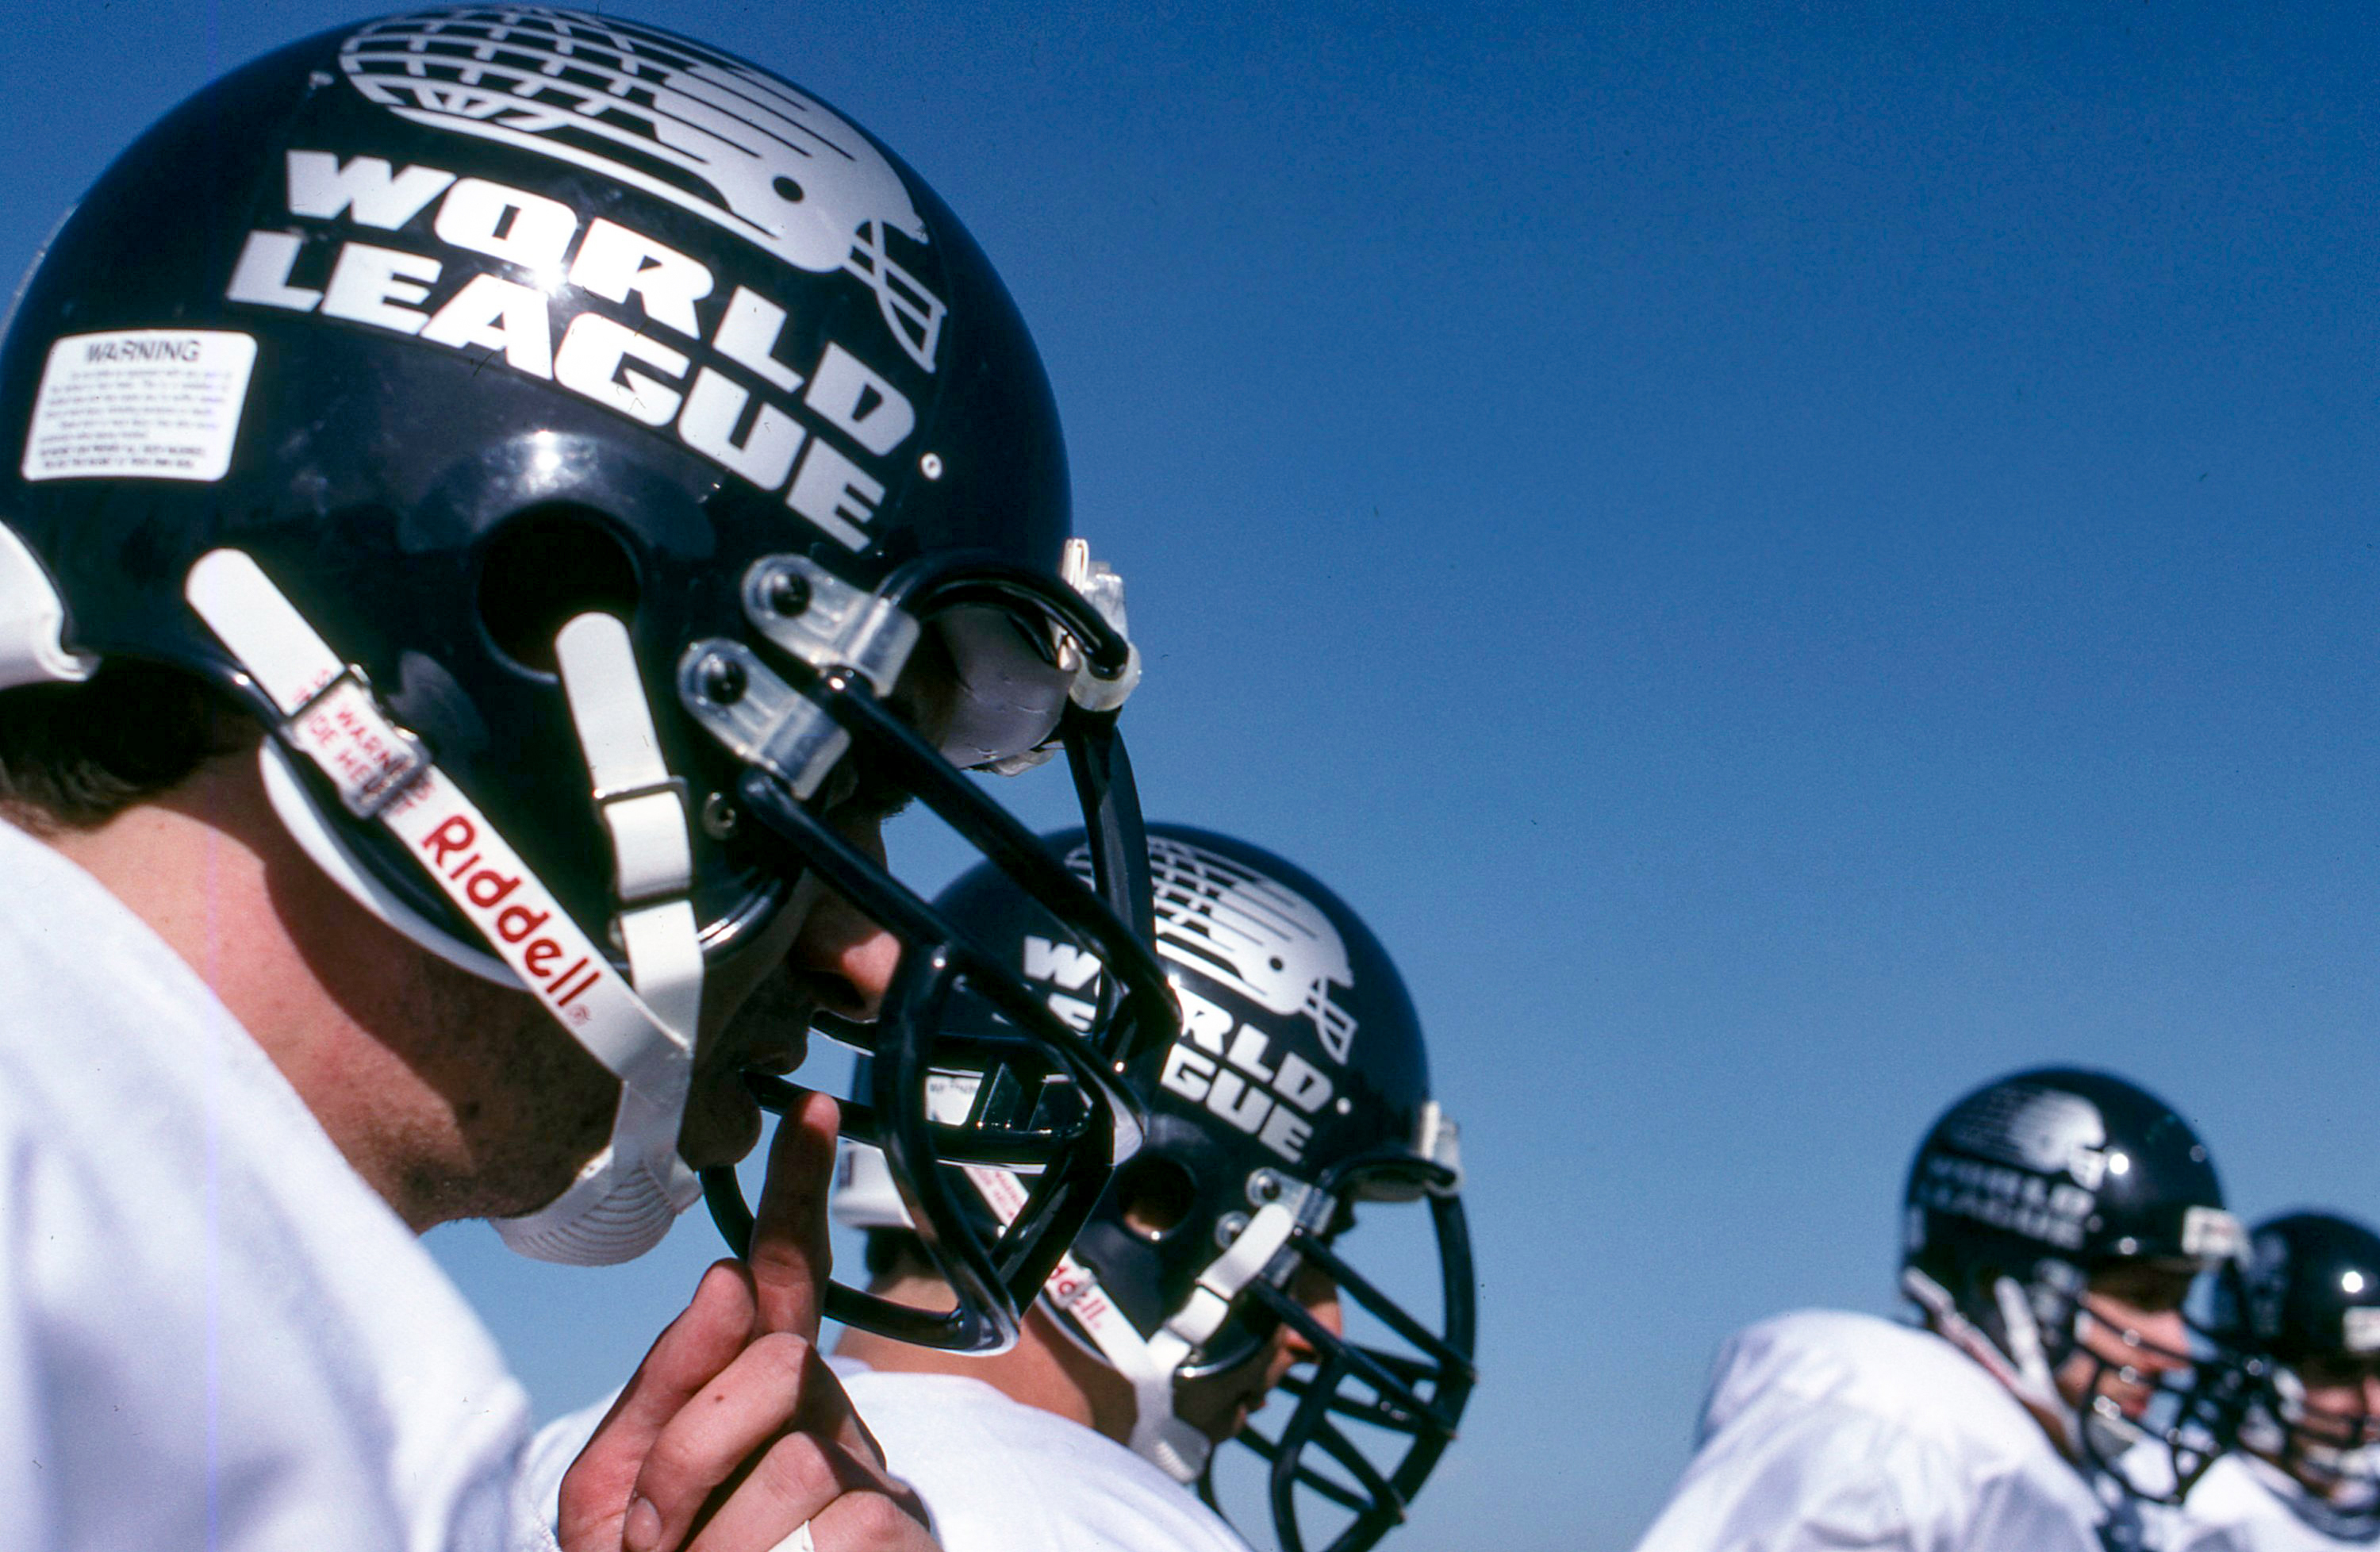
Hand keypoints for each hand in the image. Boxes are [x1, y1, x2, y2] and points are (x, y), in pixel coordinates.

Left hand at [559, 1091, 935, 1551]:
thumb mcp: (612, 1506)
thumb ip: (663, 1394)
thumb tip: (731, 1279)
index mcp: (760, 1409)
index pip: (786, 1284)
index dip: (798, 1195)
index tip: (811, 1109)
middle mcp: (835, 1431)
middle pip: (775, 1364)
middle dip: (686, 1454)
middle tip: (650, 1546)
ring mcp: (879, 1491)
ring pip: (794, 1455)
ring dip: (708, 1541)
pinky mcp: (905, 1542)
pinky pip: (834, 1523)